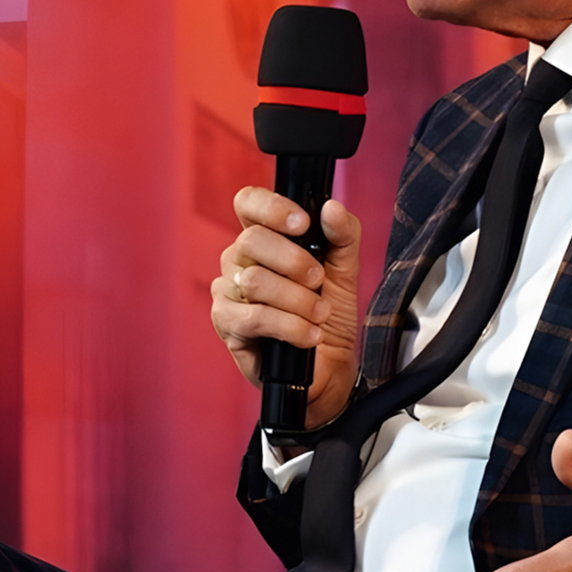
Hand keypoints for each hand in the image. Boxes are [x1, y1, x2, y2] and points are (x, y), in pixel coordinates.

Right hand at [210, 186, 361, 427]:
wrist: (330, 369)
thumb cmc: (328, 317)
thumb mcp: (345, 271)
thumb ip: (343, 235)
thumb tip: (331, 207)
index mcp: (264, 240)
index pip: (248, 203)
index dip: (270, 207)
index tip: (302, 223)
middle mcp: (238, 261)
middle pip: (251, 240)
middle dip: (294, 261)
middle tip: (318, 282)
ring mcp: (227, 292)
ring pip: (254, 280)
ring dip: (297, 300)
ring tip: (317, 315)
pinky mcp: (227, 324)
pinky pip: (254, 317)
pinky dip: (289, 326)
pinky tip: (307, 335)